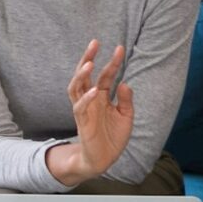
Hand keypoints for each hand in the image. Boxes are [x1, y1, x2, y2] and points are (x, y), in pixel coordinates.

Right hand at [65, 40, 133, 181]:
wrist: (105, 159)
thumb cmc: (113, 136)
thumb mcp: (126, 116)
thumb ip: (125, 100)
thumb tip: (125, 83)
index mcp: (102, 96)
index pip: (106, 75)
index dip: (112, 62)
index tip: (119, 47)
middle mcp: (91, 100)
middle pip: (84, 75)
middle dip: (88, 58)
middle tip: (94, 42)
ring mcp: (85, 110)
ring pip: (76, 88)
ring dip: (81, 75)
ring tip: (88, 63)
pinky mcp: (82, 122)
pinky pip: (80, 108)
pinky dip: (86, 98)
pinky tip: (94, 90)